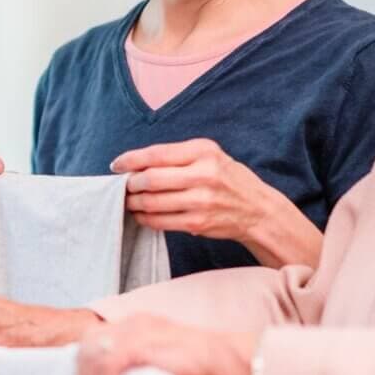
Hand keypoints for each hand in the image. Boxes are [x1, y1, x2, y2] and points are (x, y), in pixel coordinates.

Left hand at [76, 313, 257, 374]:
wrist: (219, 357)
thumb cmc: (195, 362)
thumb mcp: (158, 356)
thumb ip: (135, 362)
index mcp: (136, 322)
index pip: (95, 337)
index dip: (85, 364)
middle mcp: (133, 323)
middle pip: (89, 344)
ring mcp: (137, 332)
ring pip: (95, 355)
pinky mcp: (142, 345)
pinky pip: (110, 365)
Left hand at [112, 139, 321, 268]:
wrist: (257, 209)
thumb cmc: (228, 179)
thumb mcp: (210, 156)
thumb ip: (178, 157)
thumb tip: (136, 165)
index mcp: (204, 151)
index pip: (157, 154)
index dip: (130, 160)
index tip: (116, 165)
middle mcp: (203, 174)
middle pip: (150, 179)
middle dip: (131, 184)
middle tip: (125, 186)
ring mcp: (201, 200)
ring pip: (152, 202)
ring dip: (135, 203)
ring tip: (131, 201)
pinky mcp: (198, 222)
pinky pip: (160, 221)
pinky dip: (145, 219)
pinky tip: (143, 215)